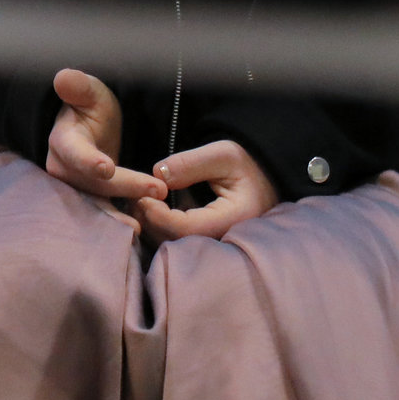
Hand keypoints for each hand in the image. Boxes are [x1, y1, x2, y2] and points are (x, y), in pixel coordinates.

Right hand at [45, 69, 167, 219]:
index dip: (89, 161)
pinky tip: (143, 228)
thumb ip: (79, 87)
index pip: (75, 152)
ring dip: (121, 213)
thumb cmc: (90, 108)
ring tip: (145, 223)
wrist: (91, 130)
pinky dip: (122, 219)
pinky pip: (106, 213)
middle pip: (93, 183)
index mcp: (63, 142)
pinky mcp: (91, 201)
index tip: (107, 168)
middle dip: (125, 187)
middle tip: (158, 190)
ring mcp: (76, 188)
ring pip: (99, 202)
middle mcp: (64, 170)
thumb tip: (62, 77)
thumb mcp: (89, 92)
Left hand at [135, 141, 279, 241]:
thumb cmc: (248, 163)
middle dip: (150, 221)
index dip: (159, 215)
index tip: (142, 196)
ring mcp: (216, 243)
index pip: (187, 229)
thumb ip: (190, 163)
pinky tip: (148, 208)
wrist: (265, 177)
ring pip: (175, 246)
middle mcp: (225, 238)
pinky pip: (178, 241)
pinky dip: (159, 227)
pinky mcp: (206, 240)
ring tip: (138, 201)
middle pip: (177, 242)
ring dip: (151, 226)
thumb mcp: (223, 154)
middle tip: (133, 198)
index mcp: (234, 219)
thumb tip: (158, 174)